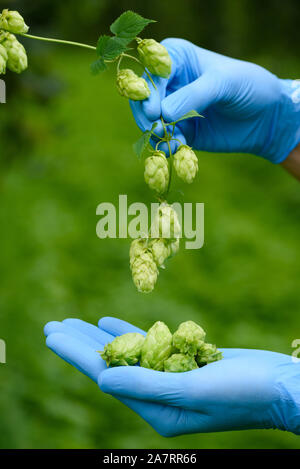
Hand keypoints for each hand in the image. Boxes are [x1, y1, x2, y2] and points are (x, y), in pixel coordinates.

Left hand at [44, 317, 299, 436]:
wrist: (280, 386)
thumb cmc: (243, 392)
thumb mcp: (192, 390)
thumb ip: (145, 385)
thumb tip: (102, 378)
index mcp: (155, 409)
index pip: (105, 376)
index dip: (75, 353)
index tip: (52, 333)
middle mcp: (157, 396)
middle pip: (108, 364)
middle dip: (79, 344)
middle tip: (51, 325)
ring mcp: (169, 379)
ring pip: (124, 352)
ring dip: (98, 336)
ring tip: (73, 322)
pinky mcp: (182, 362)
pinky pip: (146, 344)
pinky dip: (127, 331)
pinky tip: (108, 323)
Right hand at [130, 38, 299, 162]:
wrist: (266, 118)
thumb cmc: (248, 87)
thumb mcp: (224, 83)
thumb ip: (194, 96)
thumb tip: (163, 114)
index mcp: (177, 58)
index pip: (152, 71)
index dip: (148, 91)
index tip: (155, 111)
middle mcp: (170, 83)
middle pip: (143, 98)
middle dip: (147, 115)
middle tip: (158, 129)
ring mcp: (173, 109)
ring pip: (149, 121)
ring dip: (156, 133)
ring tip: (170, 140)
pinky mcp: (180, 132)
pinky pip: (164, 140)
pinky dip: (167, 146)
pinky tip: (177, 149)